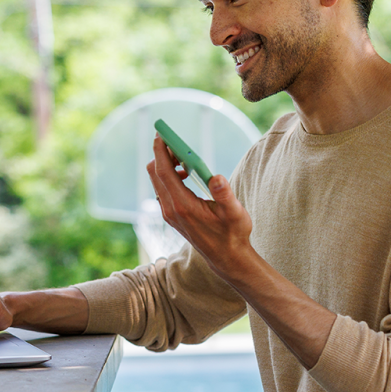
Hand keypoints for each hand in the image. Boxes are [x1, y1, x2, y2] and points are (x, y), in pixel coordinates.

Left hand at [147, 135, 254, 275]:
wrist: (226, 258)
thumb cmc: (233, 234)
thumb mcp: (234, 213)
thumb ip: (225, 195)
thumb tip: (216, 178)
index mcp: (183, 206)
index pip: (164, 172)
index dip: (161, 150)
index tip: (161, 133)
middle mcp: (171, 209)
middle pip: (155, 173)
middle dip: (162, 154)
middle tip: (178, 144)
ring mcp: (169, 213)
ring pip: (157, 181)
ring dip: (166, 165)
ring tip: (186, 161)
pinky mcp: (172, 215)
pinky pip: (162, 189)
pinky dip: (169, 176)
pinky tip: (186, 176)